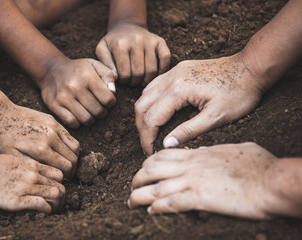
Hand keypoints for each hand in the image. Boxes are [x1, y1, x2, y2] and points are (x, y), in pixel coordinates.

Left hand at [0, 99, 78, 177]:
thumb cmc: (2, 138)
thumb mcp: (12, 158)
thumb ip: (33, 167)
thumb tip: (50, 178)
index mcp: (41, 149)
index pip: (66, 167)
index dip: (66, 177)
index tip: (61, 181)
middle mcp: (51, 137)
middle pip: (73, 158)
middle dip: (72, 169)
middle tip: (65, 175)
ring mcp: (54, 127)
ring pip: (75, 147)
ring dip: (73, 157)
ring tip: (66, 163)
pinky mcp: (53, 121)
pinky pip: (69, 136)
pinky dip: (70, 146)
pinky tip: (61, 151)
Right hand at [0, 153, 64, 212]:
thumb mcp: (16, 158)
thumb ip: (30, 165)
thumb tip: (40, 174)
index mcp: (34, 164)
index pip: (60, 174)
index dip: (61, 184)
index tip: (58, 190)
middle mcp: (33, 175)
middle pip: (60, 186)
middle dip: (62, 197)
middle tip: (59, 204)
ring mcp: (26, 187)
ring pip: (55, 194)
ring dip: (57, 204)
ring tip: (53, 210)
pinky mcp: (17, 200)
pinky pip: (42, 204)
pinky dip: (47, 209)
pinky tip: (44, 211)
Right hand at [40, 57, 115, 127]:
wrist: (50, 69)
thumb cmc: (78, 69)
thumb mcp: (94, 65)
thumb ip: (107, 75)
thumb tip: (113, 91)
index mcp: (87, 76)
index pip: (108, 99)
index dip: (111, 103)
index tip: (107, 101)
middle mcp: (75, 87)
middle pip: (98, 111)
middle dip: (103, 113)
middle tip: (100, 109)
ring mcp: (63, 97)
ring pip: (86, 119)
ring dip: (92, 119)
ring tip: (91, 113)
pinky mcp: (54, 105)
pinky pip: (71, 122)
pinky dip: (78, 123)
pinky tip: (79, 116)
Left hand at [96, 23, 170, 85]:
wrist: (126, 26)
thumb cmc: (113, 42)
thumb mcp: (102, 50)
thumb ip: (105, 64)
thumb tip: (115, 78)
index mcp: (120, 45)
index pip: (125, 74)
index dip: (124, 82)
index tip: (123, 80)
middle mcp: (136, 41)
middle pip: (139, 73)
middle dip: (135, 82)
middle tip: (132, 82)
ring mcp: (149, 41)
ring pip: (152, 70)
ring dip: (147, 80)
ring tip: (141, 80)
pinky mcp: (160, 41)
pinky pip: (166, 59)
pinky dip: (163, 69)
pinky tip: (155, 74)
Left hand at [129, 143, 278, 218]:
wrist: (271, 181)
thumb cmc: (259, 165)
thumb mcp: (235, 149)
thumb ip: (217, 150)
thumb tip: (207, 151)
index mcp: (199, 154)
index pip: (164, 155)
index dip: (149, 163)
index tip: (144, 170)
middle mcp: (191, 166)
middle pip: (152, 169)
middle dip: (137, 178)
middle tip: (132, 187)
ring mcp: (193, 181)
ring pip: (154, 187)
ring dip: (139, 196)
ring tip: (131, 203)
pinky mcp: (199, 198)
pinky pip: (169, 203)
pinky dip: (156, 208)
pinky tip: (150, 212)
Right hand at [135, 53, 262, 154]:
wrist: (250, 68)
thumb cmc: (238, 93)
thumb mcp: (216, 117)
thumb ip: (189, 131)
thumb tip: (167, 144)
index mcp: (179, 90)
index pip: (151, 118)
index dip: (147, 138)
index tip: (149, 152)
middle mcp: (171, 78)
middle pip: (142, 105)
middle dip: (142, 128)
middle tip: (148, 144)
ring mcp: (174, 71)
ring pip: (145, 94)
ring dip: (144, 114)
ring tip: (150, 131)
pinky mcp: (178, 70)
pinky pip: (154, 85)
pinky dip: (150, 101)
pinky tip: (156, 111)